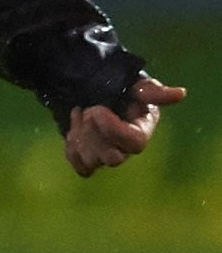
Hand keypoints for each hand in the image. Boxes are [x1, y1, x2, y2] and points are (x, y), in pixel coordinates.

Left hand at [63, 74, 185, 177]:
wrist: (94, 90)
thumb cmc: (121, 88)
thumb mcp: (137, 85)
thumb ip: (154, 91)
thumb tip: (181, 93)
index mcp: (142, 129)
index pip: (135, 142)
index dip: (112, 129)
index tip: (96, 110)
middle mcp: (127, 148)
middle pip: (113, 159)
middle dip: (95, 135)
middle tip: (86, 110)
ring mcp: (107, 156)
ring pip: (94, 162)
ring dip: (81, 136)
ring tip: (79, 112)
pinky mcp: (90, 160)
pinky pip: (81, 167)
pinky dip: (72, 148)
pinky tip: (73, 128)